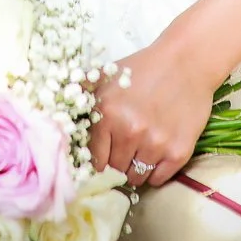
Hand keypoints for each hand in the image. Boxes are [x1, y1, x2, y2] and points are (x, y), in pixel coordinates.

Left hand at [89, 41, 216, 189]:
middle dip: (117, 162)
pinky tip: (156, 153)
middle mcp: (130, 132)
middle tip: (125, 149)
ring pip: (136, 177)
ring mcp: (155, 144)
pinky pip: (158, 179)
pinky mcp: (179, 151)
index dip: (100, 158)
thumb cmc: (145, 68)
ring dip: (135, 168)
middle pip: (115, 170)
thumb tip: (54, 111)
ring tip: (140, 149)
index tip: (105, 155)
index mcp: (107, 115)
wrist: (186, 61)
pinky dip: (155, 172)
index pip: (95, 160)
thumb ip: (80, 93)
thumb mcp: (107, 76)